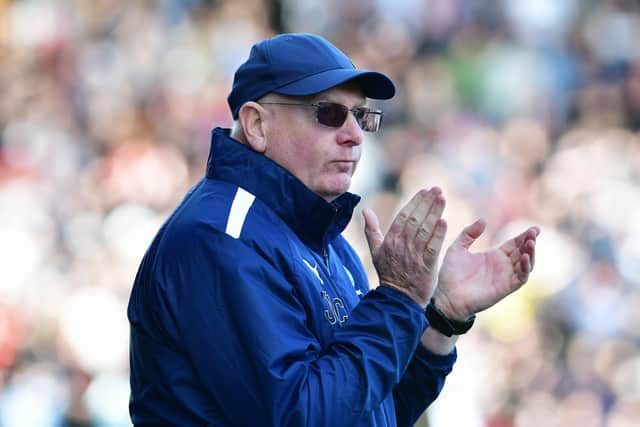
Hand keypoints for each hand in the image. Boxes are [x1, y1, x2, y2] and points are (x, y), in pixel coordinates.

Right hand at [363, 188, 447, 307]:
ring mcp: (414, 255)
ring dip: (434, 213)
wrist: (397, 298)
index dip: (415, 202)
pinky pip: (432, 247)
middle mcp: (402, 245)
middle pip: (415, 219)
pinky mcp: (426, 266)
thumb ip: (371, 230)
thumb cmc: (388, 273)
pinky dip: (438, 234)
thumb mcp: (375, 251)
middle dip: (427, 203)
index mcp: (390, 240)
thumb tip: (365, 210)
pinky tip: (444, 222)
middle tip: (437, 189)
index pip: (404, 216)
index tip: (424, 190)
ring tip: (442, 199)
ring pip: (425, 230)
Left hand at [433, 219, 539, 320]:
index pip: (514, 244)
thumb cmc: (451, 274)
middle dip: (530, 241)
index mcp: (494, 256)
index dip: (524, 236)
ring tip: (530, 242)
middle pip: (523, 251)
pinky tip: (524, 257)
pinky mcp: (505, 288)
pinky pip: (521, 278)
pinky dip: (525, 267)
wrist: (447, 296)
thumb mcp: (457, 248)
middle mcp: (502, 266)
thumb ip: (468, 233)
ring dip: (530, 253)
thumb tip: (483, 220)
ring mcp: (505, 277)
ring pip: (526, 264)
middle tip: (533, 232)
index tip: (534, 228)